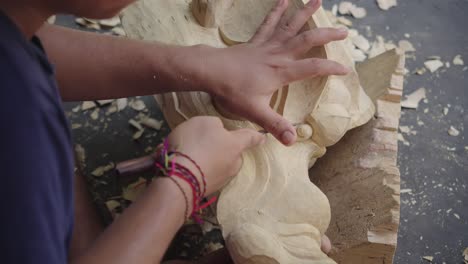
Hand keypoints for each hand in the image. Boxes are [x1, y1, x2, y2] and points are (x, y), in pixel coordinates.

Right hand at [166, 116, 264, 195]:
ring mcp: (222, 179)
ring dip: (210, 160)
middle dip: (224, 148)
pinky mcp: (209, 190)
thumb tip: (219, 132)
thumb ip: (215, 125)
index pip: (251, 137)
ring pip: (220, 165)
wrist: (179, 178)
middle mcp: (233, 163)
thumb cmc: (195, 144)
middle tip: (205, 143)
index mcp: (236, 145)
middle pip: (233, 153)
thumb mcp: (203, 122)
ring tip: (191, 155)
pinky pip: (207, 175)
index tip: (264, 137)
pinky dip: (200, 171)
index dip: (257, 136)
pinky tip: (186, 167)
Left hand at [199, 0, 348, 144]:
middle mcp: (278, 55)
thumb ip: (275, 125)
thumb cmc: (232, 91)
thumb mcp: (255, 112)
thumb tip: (293, 141)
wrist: (210, 71)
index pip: (313, 68)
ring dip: (305, 13)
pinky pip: (269, 24)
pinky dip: (277, 11)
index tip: (346, 69)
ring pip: (290, 26)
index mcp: (281, 72)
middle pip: (307, 40)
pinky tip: (283, 0)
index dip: (331, 68)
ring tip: (318, 0)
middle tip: (344, 32)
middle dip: (327, 35)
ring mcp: (267, 46)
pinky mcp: (256, 42)